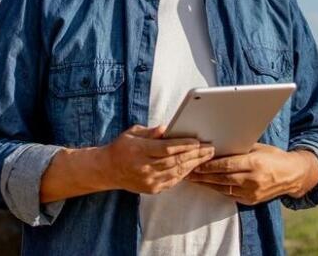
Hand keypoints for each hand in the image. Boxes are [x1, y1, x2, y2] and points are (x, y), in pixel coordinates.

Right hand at [101, 124, 215, 194]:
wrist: (107, 170)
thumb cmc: (122, 147)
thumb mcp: (133, 133)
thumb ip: (151, 132)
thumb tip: (167, 128)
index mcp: (139, 150)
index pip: (166, 148)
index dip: (183, 145)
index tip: (197, 141)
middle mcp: (144, 167)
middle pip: (175, 161)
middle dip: (195, 154)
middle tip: (210, 148)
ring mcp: (148, 180)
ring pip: (176, 172)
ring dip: (193, 164)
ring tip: (206, 157)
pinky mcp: (151, 189)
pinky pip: (172, 181)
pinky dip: (184, 174)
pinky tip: (193, 167)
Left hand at [185, 143, 317, 204]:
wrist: (293, 175)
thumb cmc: (274, 157)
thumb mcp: (258, 148)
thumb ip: (239, 149)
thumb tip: (217, 145)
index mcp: (255, 163)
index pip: (226, 165)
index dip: (209, 165)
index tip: (195, 163)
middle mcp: (253, 180)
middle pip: (221, 178)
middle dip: (202, 175)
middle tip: (187, 171)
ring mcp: (253, 193)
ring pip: (223, 188)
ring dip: (206, 184)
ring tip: (192, 179)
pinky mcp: (252, 201)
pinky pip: (230, 195)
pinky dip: (218, 189)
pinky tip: (208, 184)